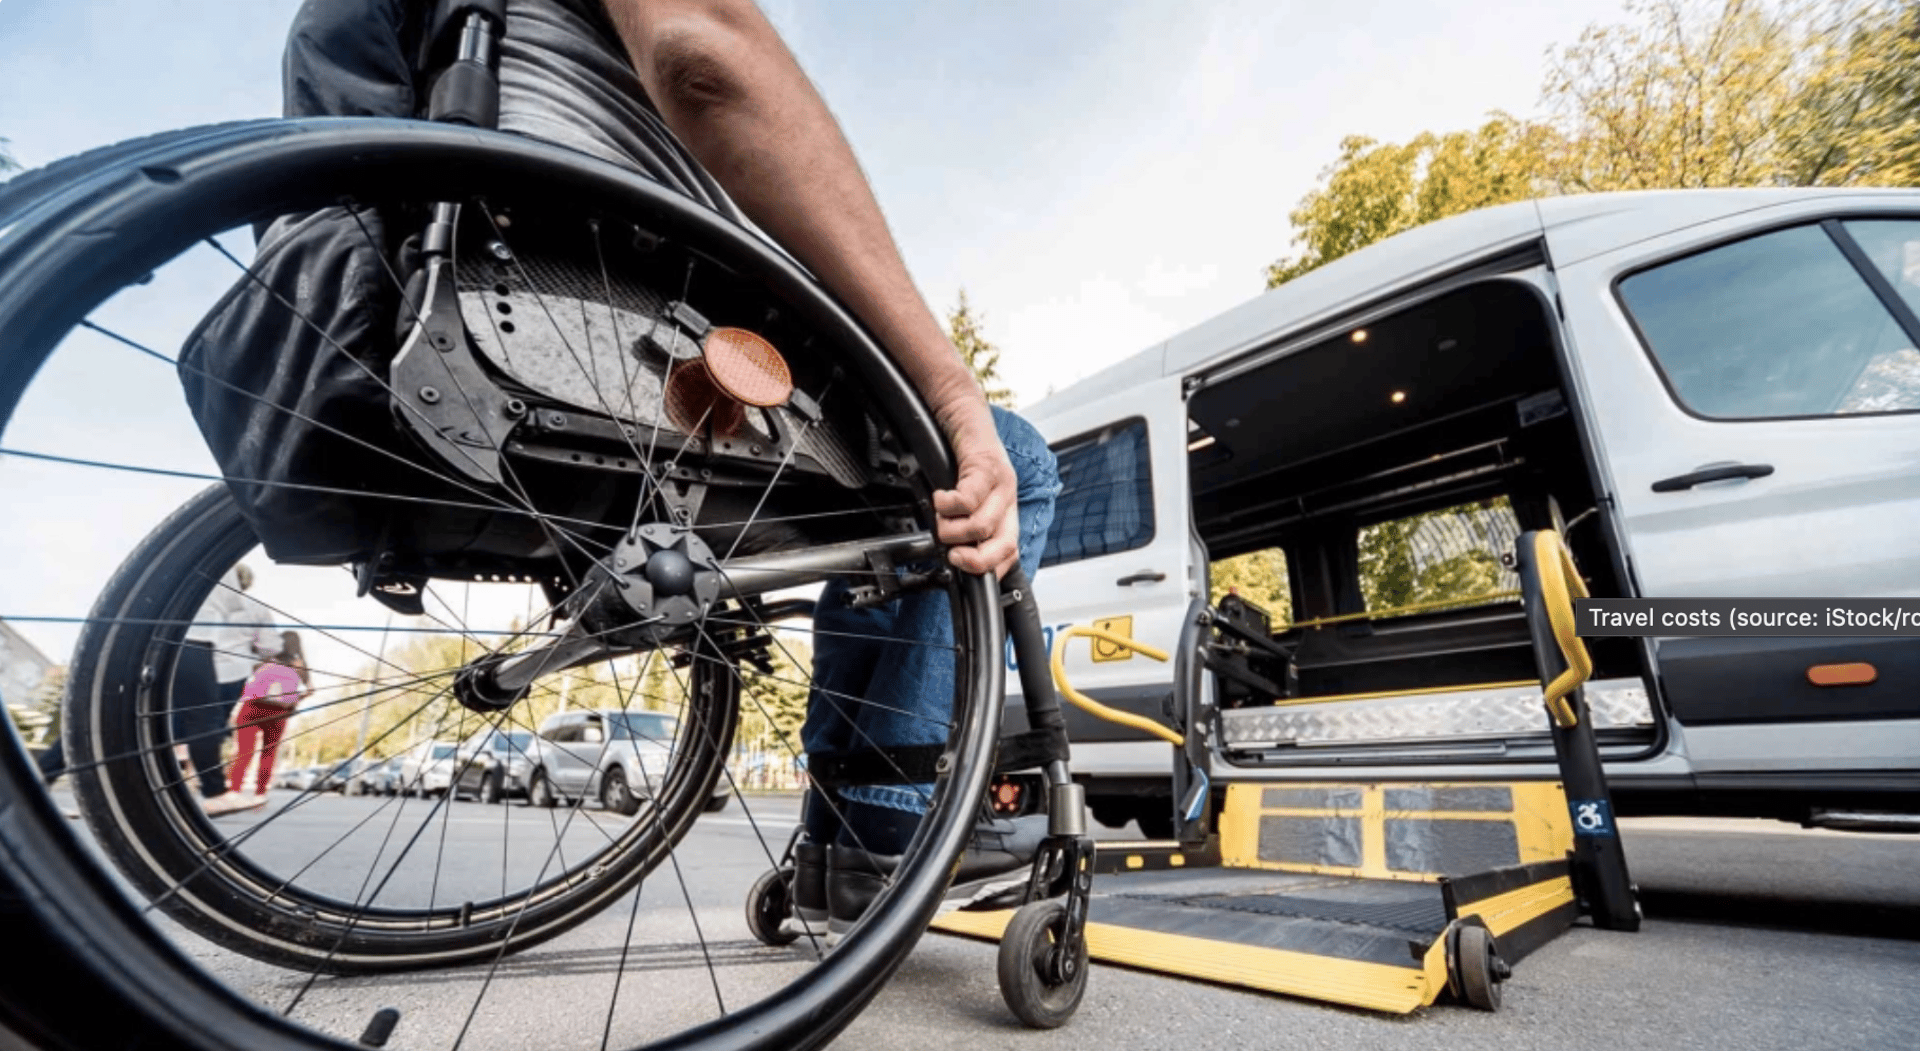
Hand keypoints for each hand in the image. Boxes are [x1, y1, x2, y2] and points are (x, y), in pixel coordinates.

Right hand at [932, 405, 1019, 578]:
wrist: (962, 413)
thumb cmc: (961, 456)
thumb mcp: (968, 494)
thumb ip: (966, 521)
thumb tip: (951, 550)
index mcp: (1006, 510)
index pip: (1010, 553)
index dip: (990, 570)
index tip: (965, 572)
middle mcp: (1008, 499)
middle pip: (1004, 546)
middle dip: (974, 560)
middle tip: (951, 553)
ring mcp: (1001, 483)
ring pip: (982, 527)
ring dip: (952, 531)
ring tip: (940, 519)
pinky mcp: (986, 465)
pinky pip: (969, 498)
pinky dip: (948, 506)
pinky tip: (940, 499)